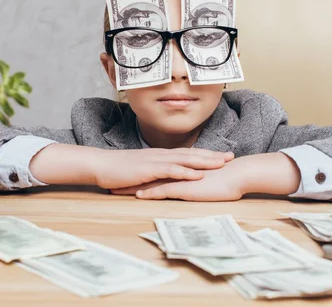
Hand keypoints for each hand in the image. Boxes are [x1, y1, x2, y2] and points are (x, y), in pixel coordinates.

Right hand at [92, 148, 233, 188]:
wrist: (101, 165)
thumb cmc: (118, 169)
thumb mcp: (141, 171)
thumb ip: (154, 172)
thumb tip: (165, 179)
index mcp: (161, 155)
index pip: (188, 153)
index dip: (205, 154)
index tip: (222, 156)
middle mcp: (161, 155)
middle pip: (191, 154)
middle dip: (211, 155)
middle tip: (230, 156)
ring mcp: (155, 161)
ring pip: (185, 160)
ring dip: (204, 161)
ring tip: (221, 163)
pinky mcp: (149, 169)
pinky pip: (171, 170)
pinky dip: (186, 172)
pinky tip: (197, 174)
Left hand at [111, 153, 300, 200]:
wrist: (239, 174)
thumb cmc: (227, 178)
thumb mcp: (207, 180)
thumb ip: (197, 180)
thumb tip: (193, 184)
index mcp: (180, 170)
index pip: (155, 172)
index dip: (138, 175)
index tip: (123, 177)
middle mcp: (177, 172)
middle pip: (147, 175)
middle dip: (128, 178)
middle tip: (110, 180)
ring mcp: (180, 179)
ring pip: (150, 182)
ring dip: (132, 186)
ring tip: (114, 189)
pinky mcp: (186, 187)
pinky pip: (164, 190)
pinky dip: (150, 193)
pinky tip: (138, 195)